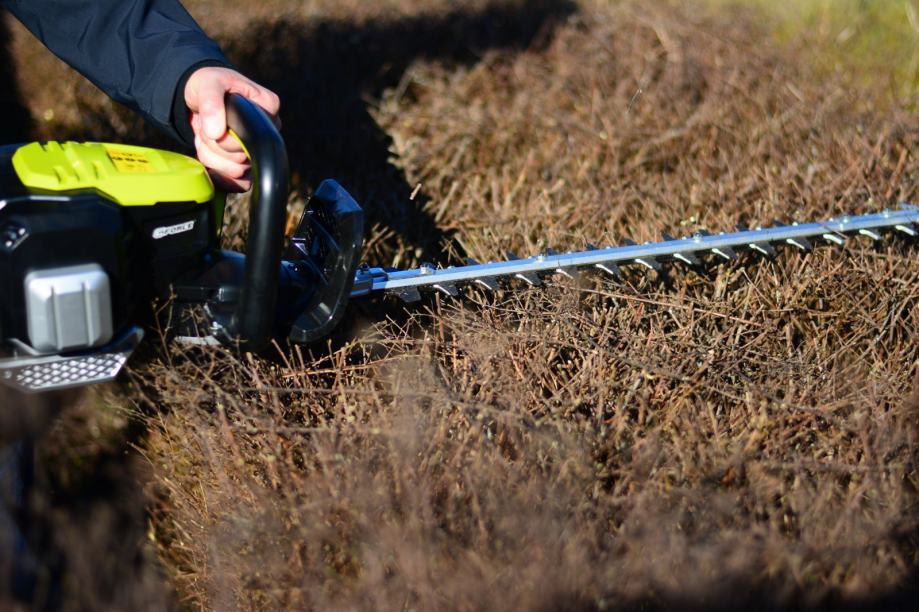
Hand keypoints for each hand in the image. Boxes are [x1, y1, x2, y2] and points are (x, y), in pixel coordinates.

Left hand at [184, 67, 280, 191]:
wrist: (198, 95)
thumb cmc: (209, 84)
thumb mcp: (208, 84)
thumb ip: (211, 103)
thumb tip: (216, 132)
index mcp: (268, 107)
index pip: (254, 137)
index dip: (228, 137)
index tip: (212, 125)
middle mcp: (268, 131)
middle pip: (243, 158)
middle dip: (214, 145)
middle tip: (205, 127)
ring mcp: (258, 150)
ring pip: (238, 172)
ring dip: (211, 157)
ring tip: (204, 137)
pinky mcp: (248, 165)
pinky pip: (240, 184)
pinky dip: (218, 174)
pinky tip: (208, 157)